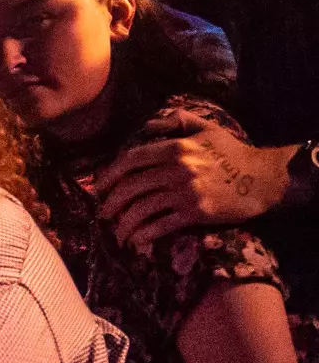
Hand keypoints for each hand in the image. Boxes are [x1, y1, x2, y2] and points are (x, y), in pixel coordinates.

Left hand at [96, 112, 292, 247]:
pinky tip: (136, 240)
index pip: (130, 160)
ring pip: (141, 209)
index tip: (99, 188)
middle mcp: (177, 169)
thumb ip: (178, 121)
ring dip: (123, 224)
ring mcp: (185, 192)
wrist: (264, 178)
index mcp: (175, 148)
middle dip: (110, 203)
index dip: (109, 175)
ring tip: (118, 232)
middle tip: (103, 213)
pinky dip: (144, 235)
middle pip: (130, 187)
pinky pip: (160, 226)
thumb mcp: (208, 129)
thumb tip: (149, 124)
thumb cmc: (233, 153)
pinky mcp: (196, 212)